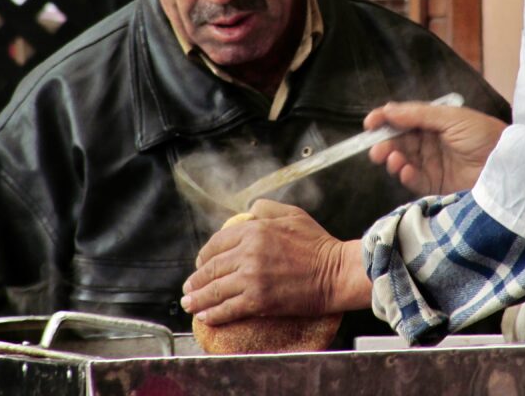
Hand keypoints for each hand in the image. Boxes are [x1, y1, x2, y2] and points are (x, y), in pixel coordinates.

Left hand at [181, 200, 370, 324]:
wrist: (335, 272)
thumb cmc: (317, 244)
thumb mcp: (292, 214)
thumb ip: (266, 208)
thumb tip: (248, 211)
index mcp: (254, 230)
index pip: (218, 243)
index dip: (205, 255)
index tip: (200, 263)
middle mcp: (249, 253)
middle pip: (212, 268)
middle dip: (196, 280)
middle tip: (189, 287)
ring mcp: (252, 278)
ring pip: (215, 290)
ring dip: (198, 299)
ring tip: (190, 303)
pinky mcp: (258, 300)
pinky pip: (228, 308)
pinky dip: (214, 314)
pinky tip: (206, 316)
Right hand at [364, 102, 506, 194]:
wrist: (506, 166)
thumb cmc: (484, 135)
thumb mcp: (451, 118)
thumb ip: (418, 114)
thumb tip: (388, 109)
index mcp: (435, 122)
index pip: (404, 118)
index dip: (385, 119)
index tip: (369, 123)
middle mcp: (431, 142)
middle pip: (400, 140)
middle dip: (385, 143)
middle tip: (377, 149)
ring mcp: (433, 163)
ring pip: (403, 160)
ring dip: (394, 159)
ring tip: (392, 159)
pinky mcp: (436, 184)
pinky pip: (414, 179)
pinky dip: (406, 175)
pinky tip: (405, 170)